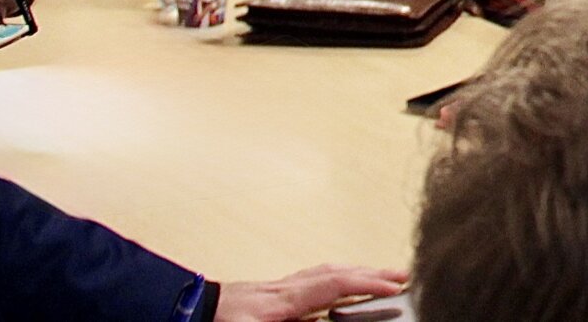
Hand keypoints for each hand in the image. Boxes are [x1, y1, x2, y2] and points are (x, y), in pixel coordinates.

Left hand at [211, 264, 406, 321]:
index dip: (367, 284)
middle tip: (404, 276)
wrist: (183, 311)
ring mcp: (276, 288)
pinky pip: (312, 278)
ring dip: (357, 271)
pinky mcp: (268, 293)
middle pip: (337, 273)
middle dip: (373, 273)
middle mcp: (284, 288)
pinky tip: (337, 284)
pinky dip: (336, 276)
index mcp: (283, 299)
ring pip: (326, 272)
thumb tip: (322, 320)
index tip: (395, 287)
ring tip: (380, 275)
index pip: (335, 285)